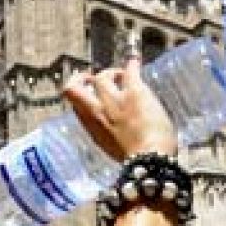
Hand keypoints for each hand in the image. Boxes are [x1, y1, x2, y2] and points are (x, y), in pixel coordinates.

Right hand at [64, 55, 178, 160]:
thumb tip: (115, 132)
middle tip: (93, 78)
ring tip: (122, 74)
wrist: (149, 160)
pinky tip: (135, 62)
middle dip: (82, 79)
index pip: (76, 105)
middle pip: (77, 87)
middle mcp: (97, 112)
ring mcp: (114, 99)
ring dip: (111, 73)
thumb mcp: (113, 150)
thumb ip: (108, 135)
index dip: (79, 97)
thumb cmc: (137, 162)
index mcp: (92, 128)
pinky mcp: (134, 92)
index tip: (86, 94)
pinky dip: (132, 65)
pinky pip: (129, 71)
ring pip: (102, 77)